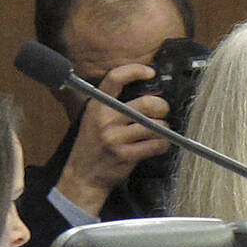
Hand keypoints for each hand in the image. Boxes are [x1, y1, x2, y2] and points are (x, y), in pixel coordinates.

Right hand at [54, 64, 171, 215]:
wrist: (82, 176)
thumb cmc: (91, 146)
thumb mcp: (92, 118)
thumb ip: (113, 104)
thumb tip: (145, 92)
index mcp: (97, 106)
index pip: (115, 78)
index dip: (136, 71)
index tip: (150, 72)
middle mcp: (105, 120)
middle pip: (146, 103)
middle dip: (162, 106)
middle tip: (162, 110)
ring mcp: (115, 138)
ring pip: (155, 125)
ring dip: (164, 128)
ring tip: (159, 131)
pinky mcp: (126, 155)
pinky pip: (156, 145)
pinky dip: (163, 144)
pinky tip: (158, 145)